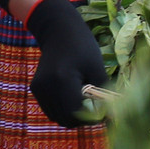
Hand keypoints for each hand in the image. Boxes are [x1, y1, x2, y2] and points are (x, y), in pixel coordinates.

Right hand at [23, 0, 108, 128]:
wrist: (58, 29)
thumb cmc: (81, 45)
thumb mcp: (96, 66)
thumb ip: (103, 92)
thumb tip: (113, 114)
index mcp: (62, 80)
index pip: (75, 114)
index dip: (90, 118)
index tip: (103, 113)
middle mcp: (46, 87)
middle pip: (64, 119)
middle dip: (81, 119)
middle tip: (95, 109)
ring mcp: (39, 89)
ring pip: (56, 117)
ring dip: (71, 115)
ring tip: (84, 101)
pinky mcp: (36, 88)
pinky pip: (50, 109)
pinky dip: (62, 109)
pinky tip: (72, 96)